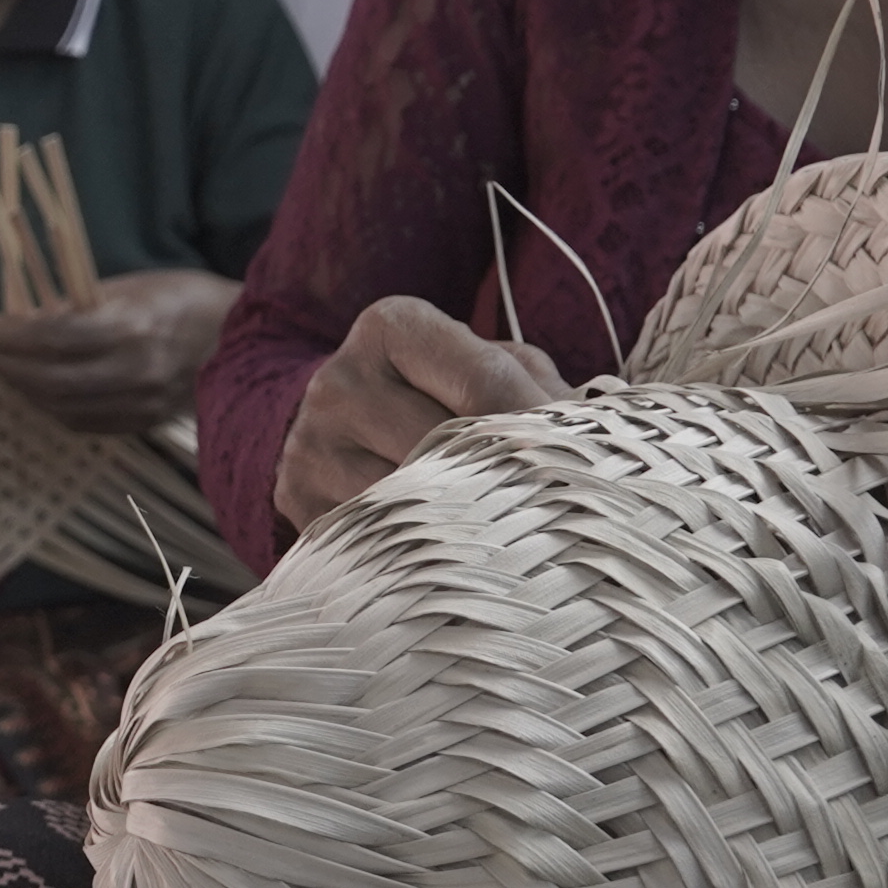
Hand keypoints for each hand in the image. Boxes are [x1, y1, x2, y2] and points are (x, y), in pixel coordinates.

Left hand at [0, 270, 235, 436]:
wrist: (243, 338)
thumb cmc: (185, 298)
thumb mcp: (132, 286)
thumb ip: (78, 304)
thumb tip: (24, 317)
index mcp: (131, 328)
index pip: (52, 337)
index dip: (10, 336)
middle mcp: (135, 372)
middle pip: (50, 380)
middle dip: (7, 365)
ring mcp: (141, 404)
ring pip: (62, 408)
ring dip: (24, 389)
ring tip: (2, 368)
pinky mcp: (144, 423)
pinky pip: (85, 423)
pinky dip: (52, 408)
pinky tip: (36, 389)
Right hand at [274, 296, 565, 537]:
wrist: (345, 428)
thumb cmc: (444, 394)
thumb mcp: (490, 367)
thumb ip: (535, 387)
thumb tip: (588, 433)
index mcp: (392, 326)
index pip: (484, 381)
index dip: (541, 428)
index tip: (586, 464)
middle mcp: (338, 380)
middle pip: (446, 444)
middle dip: (508, 479)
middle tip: (559, 512)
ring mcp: (310, 446)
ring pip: (411, 501)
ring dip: (469, 526)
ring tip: (514, 542)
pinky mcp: (299, 504)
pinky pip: (375, 540)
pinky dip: (422, 555)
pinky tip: (457, 561)